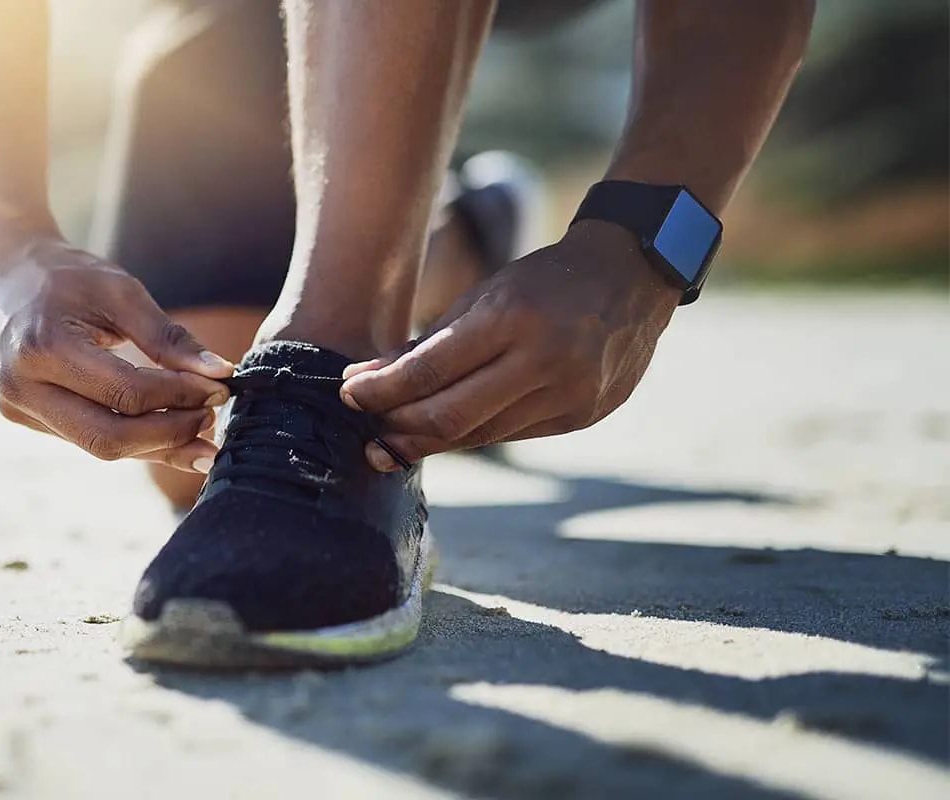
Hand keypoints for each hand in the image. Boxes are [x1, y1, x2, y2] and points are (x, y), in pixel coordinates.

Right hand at [0, 237, 234, 472]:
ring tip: (199, 427)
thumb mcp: (120, 291)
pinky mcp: (24, 417)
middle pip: (109, 438)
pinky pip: (87, 438)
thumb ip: (168, 336)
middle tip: (211, 416)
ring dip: (155, 444)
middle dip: (169, 434)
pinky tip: (167, 431)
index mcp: (42, 347)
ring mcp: (17, 408)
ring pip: (99, 446)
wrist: (6, 274)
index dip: (179, 396)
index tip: (219, 386)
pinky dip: (132, 439)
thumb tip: (220, 374)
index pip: (125, 393)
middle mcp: (21, 387)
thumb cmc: (67, 276)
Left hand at [340, 220, 682, 470]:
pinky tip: (446, 430)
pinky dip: (472, 434)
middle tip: (366, 430)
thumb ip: (425, 344)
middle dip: (398, 428)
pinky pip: (511, 435)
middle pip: (449, 417)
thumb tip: (361, 381)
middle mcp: (544, 360)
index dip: (380, 391)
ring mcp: (570, 394)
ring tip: (394, 436)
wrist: (633, 275)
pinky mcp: (584, 416)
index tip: (348, 394)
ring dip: (429, 439)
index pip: (428, 371)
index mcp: (511, 318)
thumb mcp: (484, 296)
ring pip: (479, 435)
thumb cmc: (544, 281)